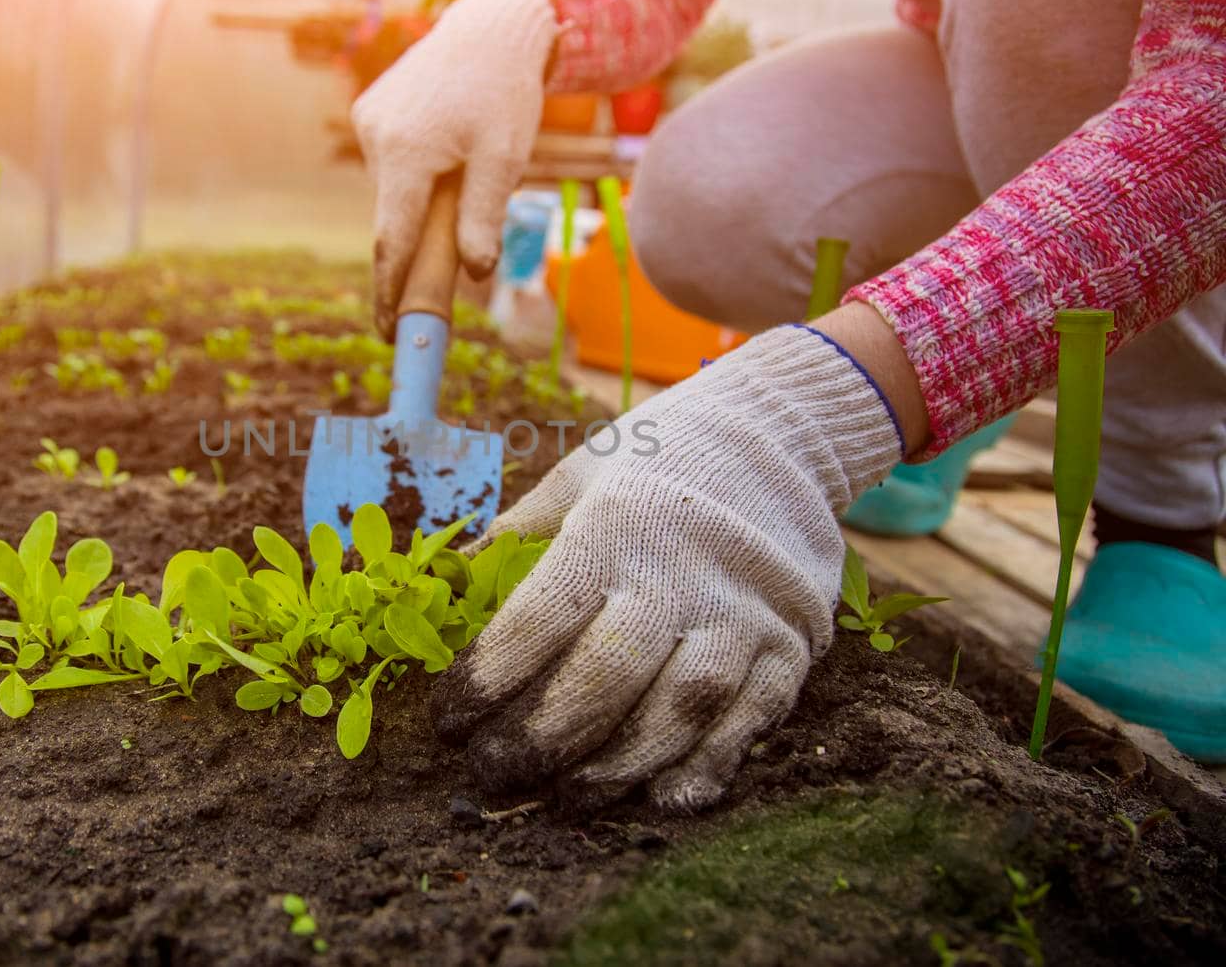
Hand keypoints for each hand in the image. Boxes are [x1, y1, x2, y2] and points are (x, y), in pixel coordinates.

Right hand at [352, 0, 556, 338]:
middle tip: (454, 230)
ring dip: (422, 200)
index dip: (390, 289)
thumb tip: (474, 272)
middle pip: (392, 216)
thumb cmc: (505, 92)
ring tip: (465, 160)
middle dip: (418, 238)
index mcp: (407, 151)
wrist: (491, 29)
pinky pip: (392, 164)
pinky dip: (416, 174)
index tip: (387, 331)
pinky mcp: (370, 112)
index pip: (391, 239)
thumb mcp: (505, 157)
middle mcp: (376, 136)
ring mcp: (368, 122)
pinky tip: (447, 145)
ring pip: (393, 191)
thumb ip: (483, 215)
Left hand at [432, 326, 903, 810]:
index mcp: (615, 525)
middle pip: (609, 674)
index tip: (449, 719)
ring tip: (566, 800)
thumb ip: (516, 538)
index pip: (542, 615)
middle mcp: (681, 573)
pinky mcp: (791, 644)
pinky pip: (750, 719)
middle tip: (492, 776)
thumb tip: (443, 593)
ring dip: (619, 767)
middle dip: (543, 738)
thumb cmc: (659, 459)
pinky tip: (662, 798)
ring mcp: (743, 614)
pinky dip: (707, 766)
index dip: (490, 676)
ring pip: (681, 708)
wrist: (783, 434)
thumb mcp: (578, 475)